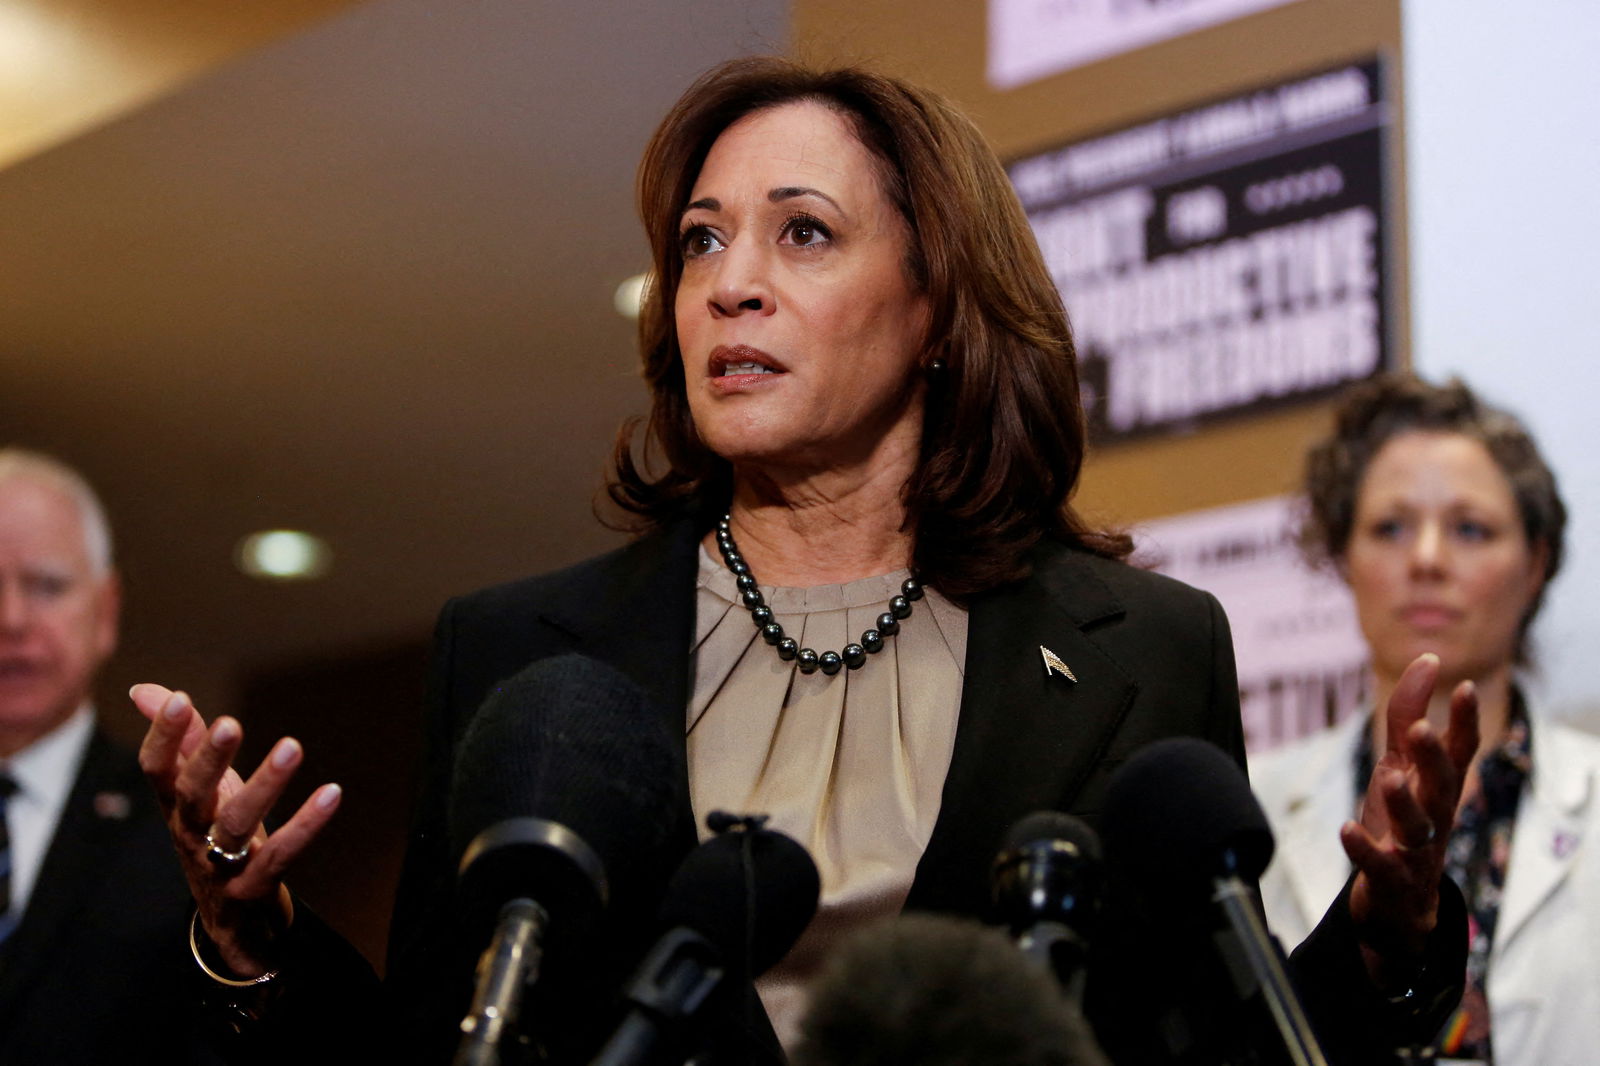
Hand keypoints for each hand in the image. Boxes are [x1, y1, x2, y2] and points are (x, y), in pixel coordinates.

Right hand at [133, 683, 341, 976]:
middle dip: (209, 758)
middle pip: (192, 794)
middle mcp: (190, 834)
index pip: (156, 769)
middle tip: (231, 722)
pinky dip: (306, 826)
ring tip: (291, 747)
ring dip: (265, 785)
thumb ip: (180, 740)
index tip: (181, 701)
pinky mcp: (251, 889)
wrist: (233, 921)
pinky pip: (280, 856)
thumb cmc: (215, 837)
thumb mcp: (199, 789)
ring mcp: (219, 865)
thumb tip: (143, 691)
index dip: (162, 736)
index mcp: (175, 806)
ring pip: (237, 824)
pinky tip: (332, 793)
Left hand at [1340, 653, 1477, 986]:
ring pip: (1417, 828)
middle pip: (1442, 786)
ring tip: (1391, 779)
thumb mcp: (1401, 765)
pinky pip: (1381, 866)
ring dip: (1404, 803)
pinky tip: (1346, 830)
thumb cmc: (1401, 823)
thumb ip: (1408, 715)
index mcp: (1437, 788)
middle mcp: (1434, 817)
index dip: (1464, 722)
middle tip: (1421, 730)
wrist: (1398, 902)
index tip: (1463, 687)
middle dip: (1433, 758)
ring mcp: (1416, 851)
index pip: (1460, 752)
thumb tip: (1427, 660)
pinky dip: (1364, 849)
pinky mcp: (1392, 880)